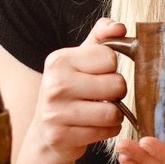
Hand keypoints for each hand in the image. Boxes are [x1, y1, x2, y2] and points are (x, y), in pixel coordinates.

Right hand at [32, 18, 127, 162]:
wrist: (45, 132)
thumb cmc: (69, 91)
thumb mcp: (80, 60)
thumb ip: (101, 38)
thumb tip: (119, 27)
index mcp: (59, 60)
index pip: (110, 57)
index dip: (111, 68)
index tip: (99, 75)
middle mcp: (54, 84)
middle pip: (116, 84)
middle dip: (117, 92)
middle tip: (103, 96)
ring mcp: (55, 113)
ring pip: (113, 112)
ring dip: (115, 115)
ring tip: (101, 112)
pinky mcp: (61, 136)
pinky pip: (106, 132)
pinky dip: (108, 130)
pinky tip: (94, 127)